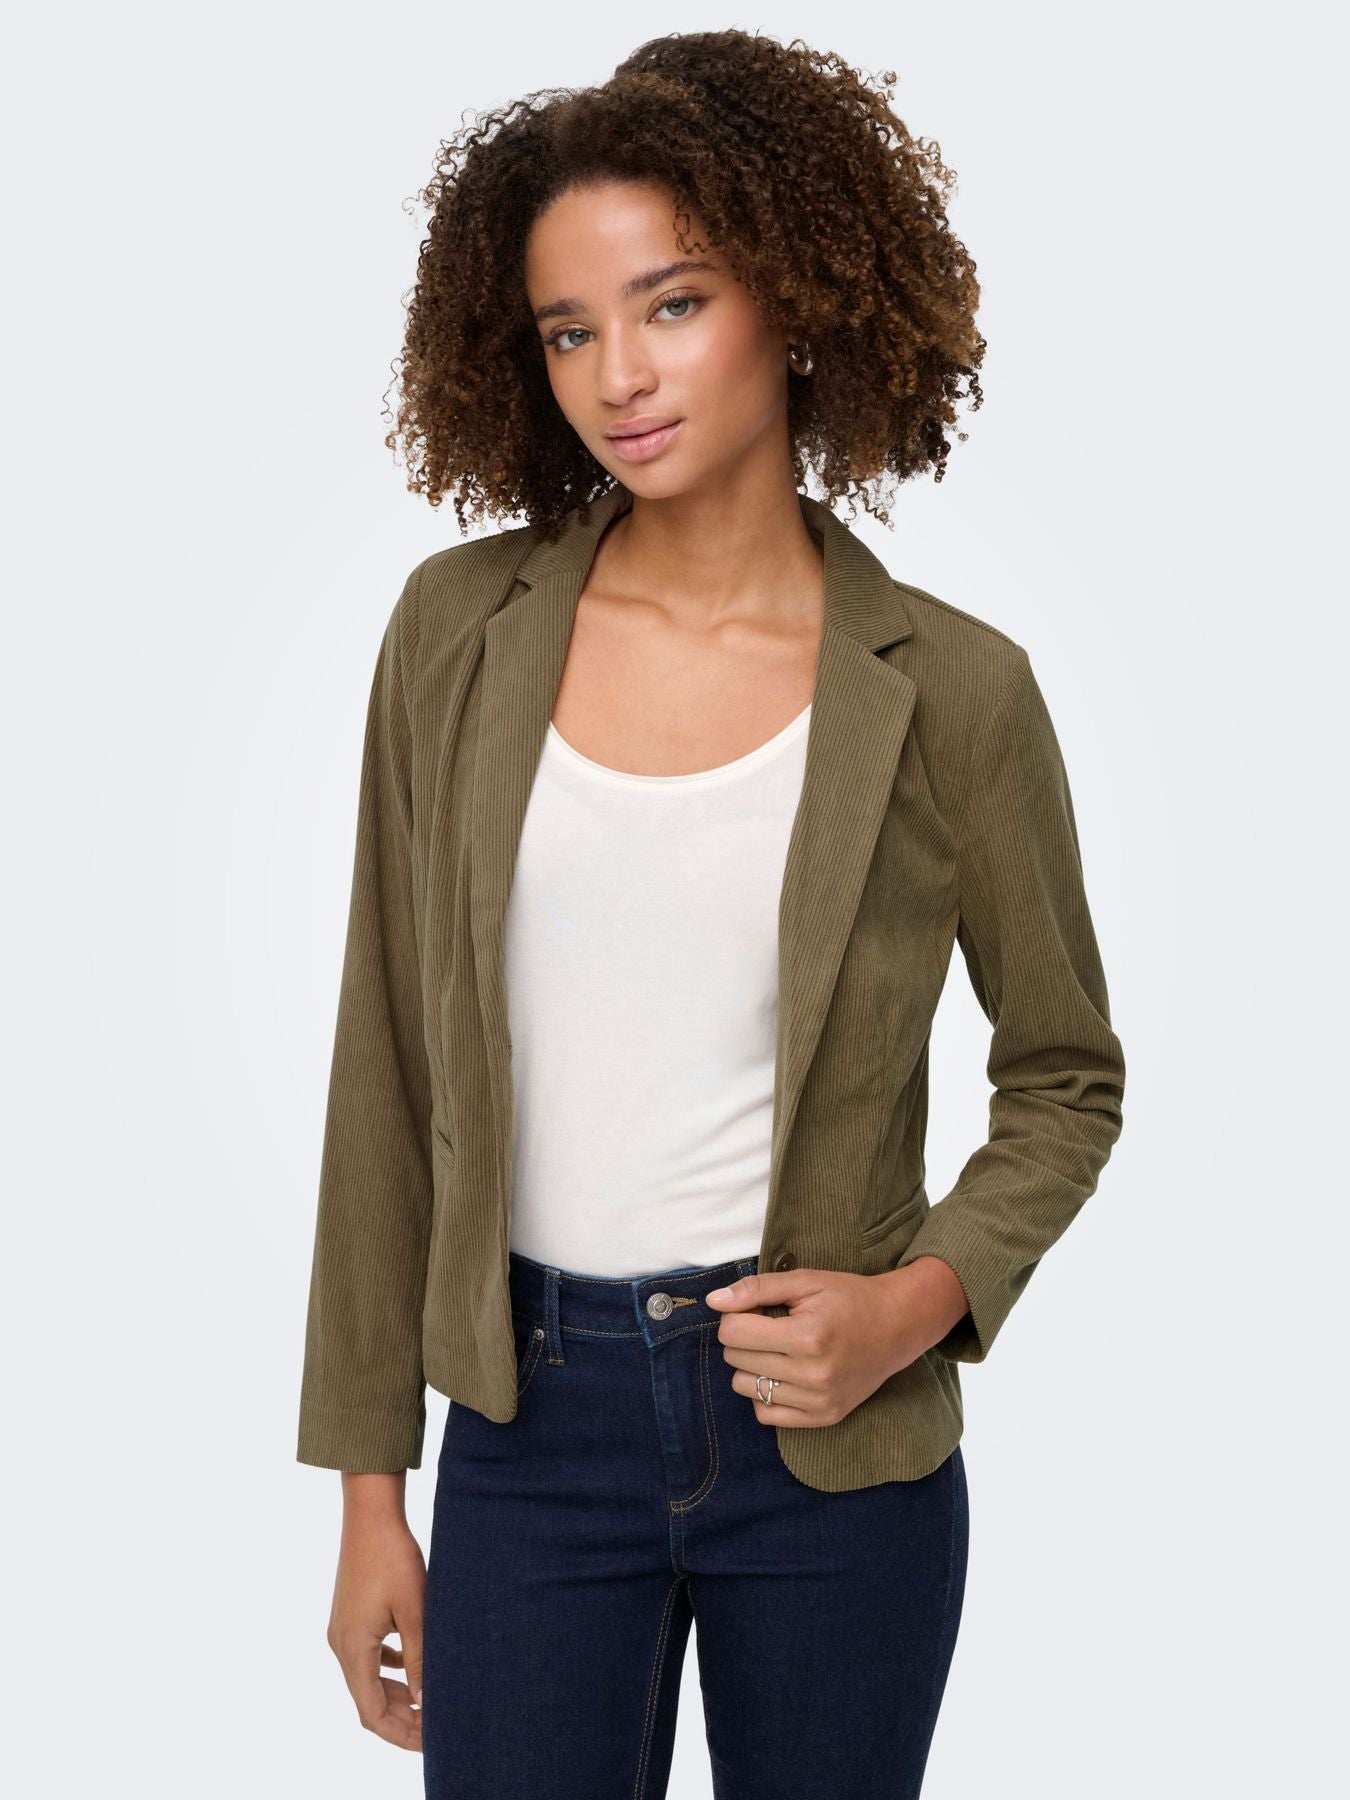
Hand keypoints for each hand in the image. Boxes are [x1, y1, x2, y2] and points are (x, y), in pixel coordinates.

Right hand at [327, 1474, 425, 1750]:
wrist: (370, 1514)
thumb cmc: (393, 1557)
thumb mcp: (414, 1609)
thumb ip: (419, 1656)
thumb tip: (426, 1699)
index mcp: (352, 1649)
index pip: (372, 1713)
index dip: (400, 1733)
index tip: (429, 1741)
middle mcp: (341, 1644)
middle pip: (368, 1700)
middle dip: (401, 1718)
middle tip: (436, 1726)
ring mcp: (343, 1629)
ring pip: (368, 1678)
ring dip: (396, 1693)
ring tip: (428, 1701)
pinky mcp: (351, 1615)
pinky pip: (368, 1655)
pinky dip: (388, 1668)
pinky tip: (411, 1665)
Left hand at [704, 1258, 969, 1426]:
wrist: (897, 1326)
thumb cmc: (849, 1298)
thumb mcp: (805, 1281)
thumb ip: (756, 1289)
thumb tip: (713, 1302)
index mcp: (807, 1336)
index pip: (733, 1333)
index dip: (735, 1316)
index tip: (755, 1310)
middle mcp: (812, 1374)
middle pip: (736, 1359)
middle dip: (744, 1338)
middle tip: (771, 1326)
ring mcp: (819, 1401)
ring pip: (746, 1388)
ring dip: (752, 1366)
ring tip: (778, 1349)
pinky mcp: (824, 1417)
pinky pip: (766, 1414)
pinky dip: (765, 1393)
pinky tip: (784, 1373)